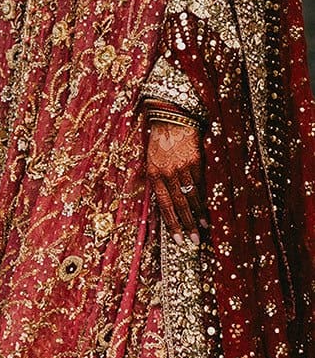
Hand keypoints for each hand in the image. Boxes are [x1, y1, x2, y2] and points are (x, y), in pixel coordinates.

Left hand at [147, 119, 205, 245]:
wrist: (171, 117)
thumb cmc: (159, 140)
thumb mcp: (151, 160)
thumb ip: (158, 180)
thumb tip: (167, 205)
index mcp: (154, 173)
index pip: (164, 205)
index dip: (172, 224)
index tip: (178, 239)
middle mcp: (168, 172)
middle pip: (179, 205)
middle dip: (187, 225)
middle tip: (194, 241)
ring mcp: (183, 167)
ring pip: (192, 196)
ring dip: (198, 214)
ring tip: (203, 228)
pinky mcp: (196, 161)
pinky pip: (200, 184)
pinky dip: (203, 197)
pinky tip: (206, 208)